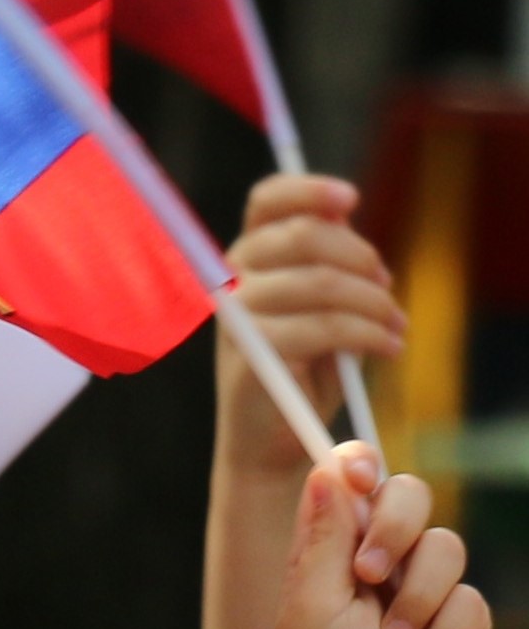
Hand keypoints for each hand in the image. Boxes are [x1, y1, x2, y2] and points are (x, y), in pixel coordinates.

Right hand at [217, 173, 402, 475]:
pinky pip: (325, 327)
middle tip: (388, 287)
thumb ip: (328, 259)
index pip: (267, 201)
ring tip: (395, 326)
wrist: (276, 439)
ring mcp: (237, 318)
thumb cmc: (303, 368)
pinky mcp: (253, 355)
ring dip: (374, 302)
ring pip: (323, 282)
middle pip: (305, 235)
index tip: (353, 199)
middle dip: (362, 257)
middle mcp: (232, 281)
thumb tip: (344, 214)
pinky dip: (368, 334)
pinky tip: (388, 346)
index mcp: (248, 259)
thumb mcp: (321, 302)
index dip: (309, 189)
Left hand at [279, 446, 488, 628]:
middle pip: (409, 496)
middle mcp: (378, 568)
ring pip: (446, 547)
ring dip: (417, 599)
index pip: (350, 488)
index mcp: (330, 559)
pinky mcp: (463, 625)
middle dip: (397, 527)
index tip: (360, 472)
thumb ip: (324, 540)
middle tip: (371, 574)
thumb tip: (327, 472)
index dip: (359, 466)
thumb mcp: (311, 610)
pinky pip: (470, 599)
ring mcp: (424, 593)